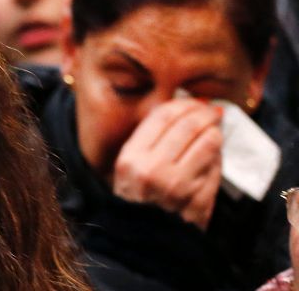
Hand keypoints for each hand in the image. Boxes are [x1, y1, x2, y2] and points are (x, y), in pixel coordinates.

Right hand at [113, 98, 222, 229]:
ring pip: (209, 143)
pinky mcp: (198, 202)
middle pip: (190, 125)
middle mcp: (154, 170)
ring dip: (215, 134)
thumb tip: (182, 108)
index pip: (164, 116)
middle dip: (206, 113)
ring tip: (213, 132)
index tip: (194, 101)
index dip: (184, 103)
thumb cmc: (133, 200)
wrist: (140, 242)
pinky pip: (216, 169)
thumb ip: (148, 138)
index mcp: (131, 158)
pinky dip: (217, 159)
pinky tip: (211, 158)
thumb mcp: (127, 166)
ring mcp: (179, 188)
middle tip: (213, 111)